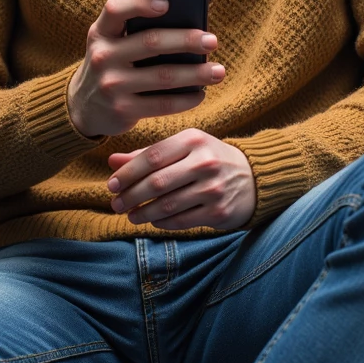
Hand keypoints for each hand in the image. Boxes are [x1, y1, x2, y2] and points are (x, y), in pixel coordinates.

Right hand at [67, 0, 225, 138]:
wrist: (83, 106)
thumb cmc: (112, 63)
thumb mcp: (114, 42)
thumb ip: (140, 26)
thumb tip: (195, 7)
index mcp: (101, 32)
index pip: (115, 9)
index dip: (140, 3)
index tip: (167, 3)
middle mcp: (102, 56)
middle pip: (151, 42)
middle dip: (186, 40)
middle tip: (212, 40)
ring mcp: (111, 85)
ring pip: (163, 76)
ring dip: (196, 73)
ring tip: (218, 72)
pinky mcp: (122, 110)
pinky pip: (162, 104)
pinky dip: (185, 99)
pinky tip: (200, 94)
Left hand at [106, 129, 255, 231]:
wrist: (252, 177)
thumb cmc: (208, 159)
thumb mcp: (183, 148)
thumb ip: (148, 154)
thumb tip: (112, 161)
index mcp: (193, 140)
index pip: (152, 157)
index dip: (127, 173)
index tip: (111, 184)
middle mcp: (205, 162)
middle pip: (157, 182)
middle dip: (131, 196)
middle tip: (116, 204)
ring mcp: (214, 188)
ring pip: (167, 205)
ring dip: (143, 213)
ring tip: (130, 215)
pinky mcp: (218, 211)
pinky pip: (181, 220)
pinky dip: (162, 222)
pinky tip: (152, 220)